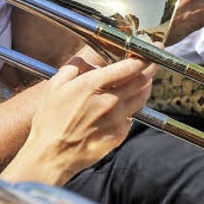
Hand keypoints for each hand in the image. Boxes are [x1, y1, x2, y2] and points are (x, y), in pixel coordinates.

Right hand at [26, 57, 154, 180]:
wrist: (51, 155)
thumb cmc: (49, 121)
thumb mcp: (54, 86)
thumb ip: (72, 68)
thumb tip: (83, 60)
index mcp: (93, 85)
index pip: (130, 67)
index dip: (145, 55)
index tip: (151, 49)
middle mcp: (109, 101)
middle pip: (142, 80)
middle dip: (152, 67)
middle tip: (154, 60)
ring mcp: (116, 119)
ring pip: (141, 98)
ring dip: (145, 87)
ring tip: (144, 81)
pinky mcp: (119, 135)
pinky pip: (131, 118)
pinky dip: (131, 109)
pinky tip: (123, 107)